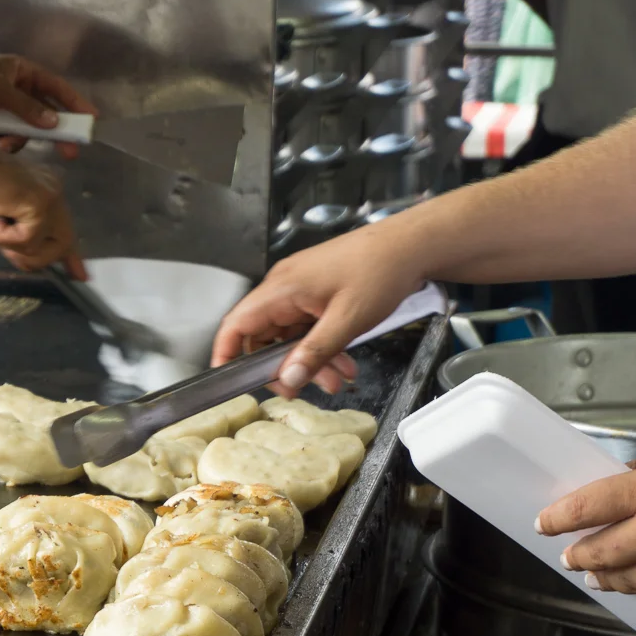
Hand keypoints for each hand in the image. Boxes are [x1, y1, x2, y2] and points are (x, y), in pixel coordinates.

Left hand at [0, 53, 97, 157]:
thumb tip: (54, 122)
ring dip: (20, 140)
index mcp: (20, 72)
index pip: (56, 88)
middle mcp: (15, 90)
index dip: (75, 103)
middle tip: (71, 152)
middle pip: (46, 113)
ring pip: (27, 131)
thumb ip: (26, 107)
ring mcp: (3, 110)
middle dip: (56, 133)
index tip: (92, 119)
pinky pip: (8, 139)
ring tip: (3, 144)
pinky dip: (4, 145)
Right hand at [0, 152, 86, 277]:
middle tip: (9, 253)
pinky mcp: (41, 203)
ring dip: (12, 247)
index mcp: (42, 193)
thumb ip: (12, 236)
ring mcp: (50, 197)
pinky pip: (27, 239)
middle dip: (38, 259)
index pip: (64, 229)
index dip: (71, 256)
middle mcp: (53, 193)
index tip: (79, 275)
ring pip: (46, 248)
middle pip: (63, 243)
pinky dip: (2, 236)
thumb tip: (22, 256)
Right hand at [211, 222, 426, 396]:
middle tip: (300, 388)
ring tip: (335, 379)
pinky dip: (321, 348)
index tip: (229, 381)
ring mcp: (300, 291)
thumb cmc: (379, 270)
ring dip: (308, 361)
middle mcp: (284, 288)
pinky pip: (307, 328)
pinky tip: (343, 362)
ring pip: (289, 336)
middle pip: (264, 337)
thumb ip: (314, 352)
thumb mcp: (347, 320)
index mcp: (282, 288)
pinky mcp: (316, 294)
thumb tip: (288, 379)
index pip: (236, 324)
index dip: (226, 353)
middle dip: (282, 366)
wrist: (409, 247)